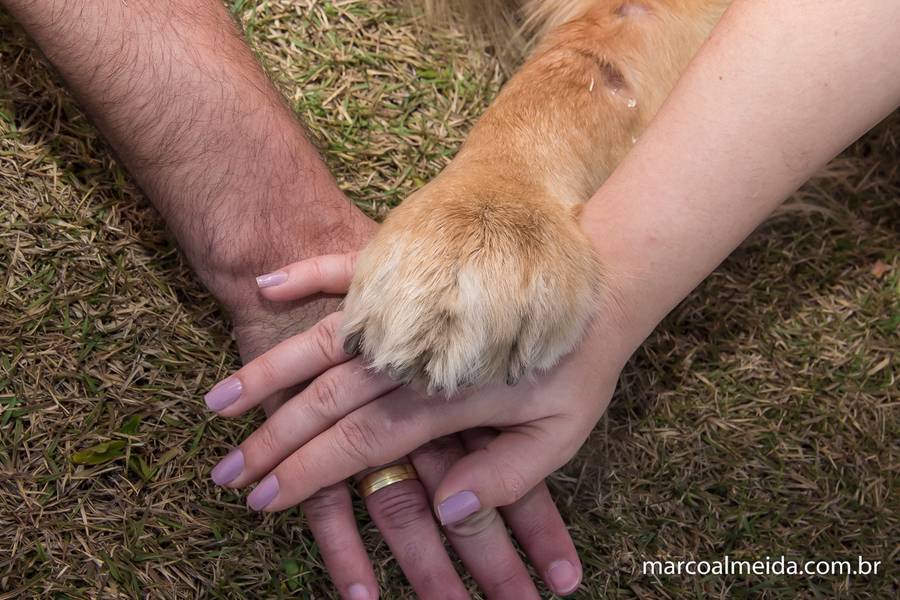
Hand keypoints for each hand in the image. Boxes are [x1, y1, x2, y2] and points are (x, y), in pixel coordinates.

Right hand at [207, 252, 625, 530]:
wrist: (599, 274)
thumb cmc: (580, 359)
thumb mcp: (562, 432)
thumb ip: (507, 478)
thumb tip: (450, 512)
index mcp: (444, 397)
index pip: (363, 443)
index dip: (311, 473)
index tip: (265, 498)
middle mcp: (412, 353)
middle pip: (327, 401)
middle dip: (274, 440)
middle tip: (226, 472)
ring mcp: (404, 307)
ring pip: (319, 344)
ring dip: (267, 374)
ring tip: (217, 403)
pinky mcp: (405, 269)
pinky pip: (344, 268)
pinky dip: (305, 276)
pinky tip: (266, 285)